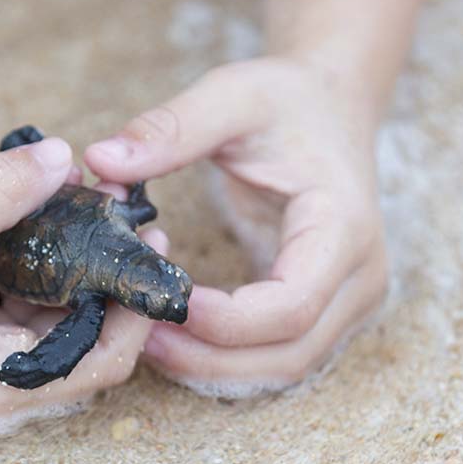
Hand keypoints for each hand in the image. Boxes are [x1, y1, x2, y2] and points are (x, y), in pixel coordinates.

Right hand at [0, 138, 160, 429]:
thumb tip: (65, 156)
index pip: (101, 361)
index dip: (134, 307)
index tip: (148, 245)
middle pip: (78, 339)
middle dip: (104, 280)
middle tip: (123, 217)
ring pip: (42, 320)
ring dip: (66, 270)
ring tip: (84, 208)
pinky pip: (8, 307)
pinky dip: (27, 270)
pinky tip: (31, 220)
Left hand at [84, 58, 387, 393]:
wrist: (331, 105)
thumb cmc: (285, 99)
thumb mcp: (231, 96)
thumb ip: (171, 128)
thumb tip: (102, 160)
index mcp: (344, 227)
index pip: (292, 305)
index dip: (224, 321)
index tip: (161, 299)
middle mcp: (360, 276)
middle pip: (290, 354)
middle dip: (209, 357)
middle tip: (138, 334)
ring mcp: (348, 301)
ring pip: (285, 367)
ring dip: (214, 366)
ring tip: (148, 339)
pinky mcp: (326, 311)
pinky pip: (277, 355)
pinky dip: (226, 359)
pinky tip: (174, 335)